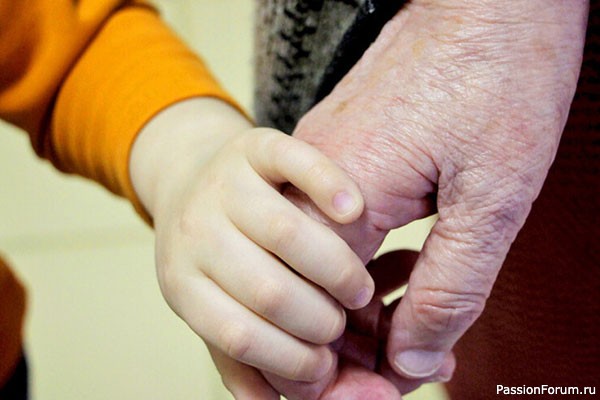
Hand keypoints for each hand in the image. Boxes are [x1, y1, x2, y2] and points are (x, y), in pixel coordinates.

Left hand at [129, 98, 374, 386]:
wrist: (191, 177)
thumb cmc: (213, 254)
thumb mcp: (212, 305)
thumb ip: (239, 356)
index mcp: (181, 282)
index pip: (239, 335)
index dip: (291, 361)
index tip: (324, 366)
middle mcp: (195, 231)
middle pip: (267, 289)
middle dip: (320, 320)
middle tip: (344, 323)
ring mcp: (224, 184)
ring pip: (287, 232)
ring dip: (336, 270)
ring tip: (358, 288)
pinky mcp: (254, 145)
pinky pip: (295, 162)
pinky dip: (330, 184)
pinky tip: (354, 210)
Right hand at [265, 0, 587, 397]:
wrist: (487, 0)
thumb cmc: (497, 75)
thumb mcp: (494, 195)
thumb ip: (450, 286)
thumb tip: (412, 358)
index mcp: (344, 188)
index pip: (326, 306)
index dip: (357, 355)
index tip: (389, 380)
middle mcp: (315, 174)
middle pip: (312, 285)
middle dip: (356, 335)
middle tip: (409, 358)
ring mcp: (320, 157)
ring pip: (319, 257)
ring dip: (359, 300)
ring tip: (408, 322)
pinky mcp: (336, 148)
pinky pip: (330, 222)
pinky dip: (359, 259)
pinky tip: (396, 273)